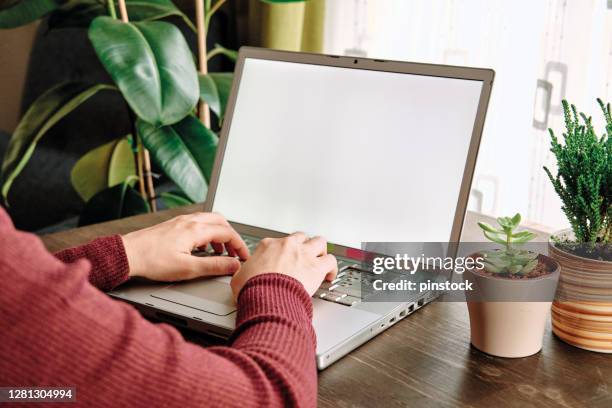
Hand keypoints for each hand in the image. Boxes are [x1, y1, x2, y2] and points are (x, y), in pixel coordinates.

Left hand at [121, 212, 248, 281]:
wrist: (128, 254)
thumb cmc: (153, 262)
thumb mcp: (188, 269)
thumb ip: (214, 266)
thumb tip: (233, 266)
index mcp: (196, 230)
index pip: (227, 233)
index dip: (240, 245)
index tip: (244, 257)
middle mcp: (190, 221)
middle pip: (221, 222)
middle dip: (232, 237)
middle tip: (236, 253)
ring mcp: (180, 221)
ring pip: (209, 220)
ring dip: (219, 234)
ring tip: (221, 252)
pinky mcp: (173, 225)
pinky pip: (198, 223)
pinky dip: (207, 233)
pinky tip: (202, 248)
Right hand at [230, 232, 337, 299]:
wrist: (266, 296)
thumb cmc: (253, 288)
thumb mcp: (239, 277)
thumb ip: (243, 272)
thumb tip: (240, 276)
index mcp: (268, 246)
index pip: (278, 243)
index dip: (282, 252)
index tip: (283, 261)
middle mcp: (288, 246)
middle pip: (301, 237)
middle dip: (303, 246)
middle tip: (303, 257)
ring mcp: (304, 254)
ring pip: (320, 242)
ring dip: (320, 250)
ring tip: (320, 260)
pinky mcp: (316, 267)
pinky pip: (331, 261)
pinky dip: (332, 267)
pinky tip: (329, 275)